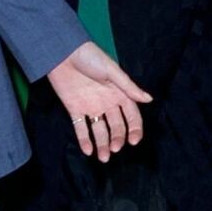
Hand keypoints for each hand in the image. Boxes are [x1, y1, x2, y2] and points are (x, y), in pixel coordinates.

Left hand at [46, 41, 150, 160]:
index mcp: (119, 93)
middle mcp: (107, 103)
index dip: (134, 129)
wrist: (62, 53)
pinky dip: (84, 140)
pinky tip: (88, 150)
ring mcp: (91, 107)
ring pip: (99, 130)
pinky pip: (81, 128)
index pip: (131, 116)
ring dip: (102, 144)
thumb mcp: (112, 71)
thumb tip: (149, 100)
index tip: (133, 141)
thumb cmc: (90, 57)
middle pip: (116, 126)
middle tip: (116, 149)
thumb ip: (129, 87)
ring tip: (103, 157)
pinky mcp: (74, 109)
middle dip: (117, 139)